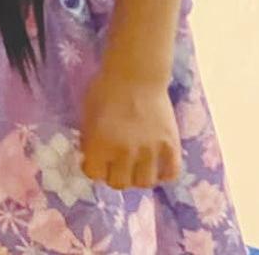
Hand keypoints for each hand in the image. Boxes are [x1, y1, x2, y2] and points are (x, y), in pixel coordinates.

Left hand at [80, 65, 182, 189]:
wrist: (136, 73)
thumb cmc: (105, 88)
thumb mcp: (87, 113)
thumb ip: (90, 139)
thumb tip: (92, 156)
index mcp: (101, 144)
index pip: (94, 175)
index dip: (92, 167)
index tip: (94, 160)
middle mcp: (126, 153)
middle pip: (120, 184)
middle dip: (114, 176)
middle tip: (115, 165)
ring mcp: (151, 151)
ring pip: (144, 183)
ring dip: (137, 178)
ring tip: (135, 168)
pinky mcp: (171, 146)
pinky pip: (171, 173)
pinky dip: (164, 175)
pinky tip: (157, 167)